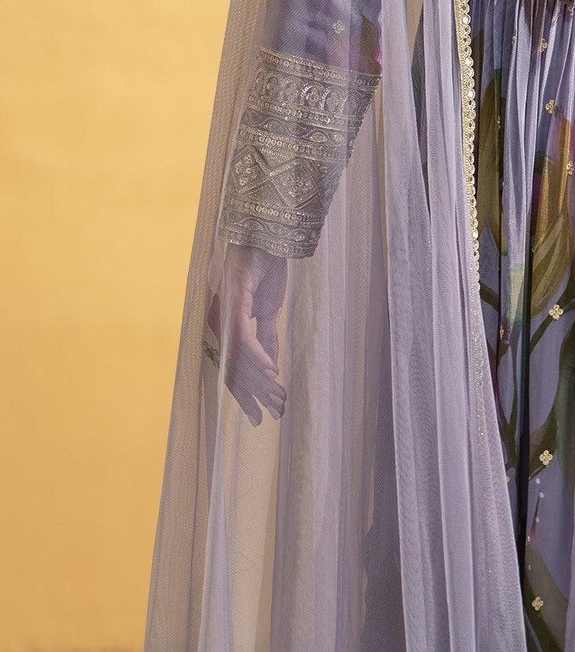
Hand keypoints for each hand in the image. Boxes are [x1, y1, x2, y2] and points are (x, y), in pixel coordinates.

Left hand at [204, 243, 288, 424]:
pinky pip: (243, 337)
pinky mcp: (233, 301)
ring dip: (261, 380)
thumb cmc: (265, 267)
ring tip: (279, 398)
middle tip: (278, 413)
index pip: (233, 370)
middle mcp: (218, 324)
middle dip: (257, 395)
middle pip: (234, 369)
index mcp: (225, 327)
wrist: (268, 233)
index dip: (247, 395)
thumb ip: (267, 337)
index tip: (261, 418)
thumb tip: (271, 368)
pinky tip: (271, 370)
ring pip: (239, 358)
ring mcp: (223, 313)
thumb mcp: (270, 309)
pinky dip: (257, 356)